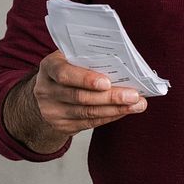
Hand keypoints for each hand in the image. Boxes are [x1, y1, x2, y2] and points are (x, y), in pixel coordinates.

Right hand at [33, 50, 147, 137]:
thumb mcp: (70, 58)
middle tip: (134, 95)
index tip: (107, 82)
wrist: (46, 93)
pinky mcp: (62, 126)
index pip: (64, 73)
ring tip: (137, 104)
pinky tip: (124, 111)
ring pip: (87, 112)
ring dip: (116, 109)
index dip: (85, 79)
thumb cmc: (67, 68)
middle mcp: (46, 90)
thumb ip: (88, 59)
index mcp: (49, 67)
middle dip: (110, 97)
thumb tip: (123, 64)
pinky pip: (89, 123)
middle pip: (80, 97)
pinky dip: (109, 116)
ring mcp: (52, 111)